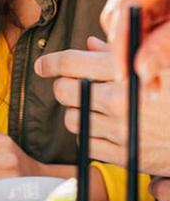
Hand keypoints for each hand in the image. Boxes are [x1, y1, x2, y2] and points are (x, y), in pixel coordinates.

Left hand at [36, 38, 169, 174]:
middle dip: (64, 85)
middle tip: (74, 84)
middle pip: (64, 91)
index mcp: (128, 72)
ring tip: (93, 106)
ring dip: (76, 111)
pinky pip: (86, 144)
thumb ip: (126, 50)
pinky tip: (103, 127)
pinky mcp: (125, 155)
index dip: (51, 63)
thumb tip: (91, 45)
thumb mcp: (166, 60)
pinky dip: (88, 134)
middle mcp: (119, 101)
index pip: (71, 63)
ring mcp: (121, 131)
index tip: (43, 65)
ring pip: (72, 118)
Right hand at [101, 0, 169, 82]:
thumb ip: (169, 44)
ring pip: (125, 17)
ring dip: (141, 46)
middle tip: (148, 84)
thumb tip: (141, 69)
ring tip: (160, 76)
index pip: (127, 6)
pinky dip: (148, 36)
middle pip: (119, 13)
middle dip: (132, 49)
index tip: (125, 75)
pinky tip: (161, 51)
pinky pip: (138, 14)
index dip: (123, 45)